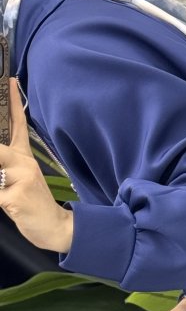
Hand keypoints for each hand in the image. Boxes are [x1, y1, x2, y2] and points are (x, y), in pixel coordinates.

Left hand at [0, 77, 73, 251]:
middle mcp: (25, 164)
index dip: (13, 103)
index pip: (18, 126)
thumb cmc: (33, 207)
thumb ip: (4, 169)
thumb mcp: (18, 184)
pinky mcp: (17, 196)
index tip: (10, 81)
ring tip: (10, 193)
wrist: (56, 229)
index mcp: (25, 159)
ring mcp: (22, 179)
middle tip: (5, 177)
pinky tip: (10, 207)